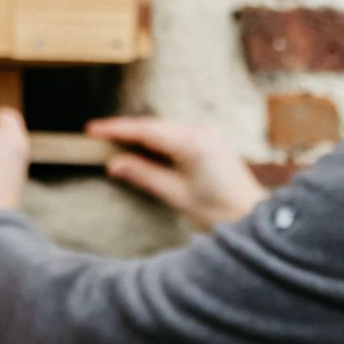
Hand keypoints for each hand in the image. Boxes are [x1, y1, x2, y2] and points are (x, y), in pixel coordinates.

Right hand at [88, 116, 262, 233]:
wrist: (251, 217)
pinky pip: (176, 135)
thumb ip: (143, 174)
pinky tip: (141, 149)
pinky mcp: (210, 140)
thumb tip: (114, 163)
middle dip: (125, 132)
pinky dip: (156, 141)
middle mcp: (201, 131)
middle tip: (96, 138)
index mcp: (192, 142)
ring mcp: (208, 133)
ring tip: (113, 145)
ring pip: (164, 129)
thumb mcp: (175, 194)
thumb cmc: (218, 212)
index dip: (116, 129)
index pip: (146, 130)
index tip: (92, 130)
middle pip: (153, 126)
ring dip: (140, 136)